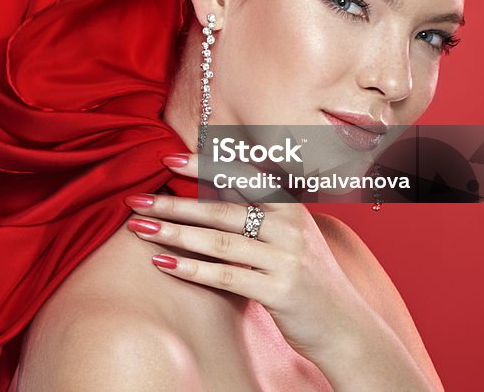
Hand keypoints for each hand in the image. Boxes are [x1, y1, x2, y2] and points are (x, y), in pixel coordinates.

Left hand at [123, 154, 375, 363]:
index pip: (239, 175)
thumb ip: (258, 207)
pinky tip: (163, 263)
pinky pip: (226, 276)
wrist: (346, 326)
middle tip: (137, 199)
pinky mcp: (280, 290)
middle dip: (175, 202)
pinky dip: (191, 269)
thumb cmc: (307, 276)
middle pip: (221, 208)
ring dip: (174, 233)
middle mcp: (290, 225)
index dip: (202, 164)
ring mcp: (286, 257)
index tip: (166, 156)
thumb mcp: (291, 233)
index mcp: (290, 204)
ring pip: (219, 240)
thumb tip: (212, 178)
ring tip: (140, 227)